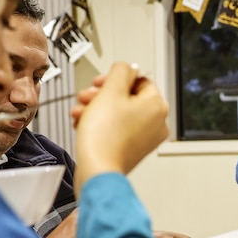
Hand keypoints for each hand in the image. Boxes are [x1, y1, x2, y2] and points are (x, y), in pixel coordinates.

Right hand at [71, 62, 168, 194]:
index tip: (99, 82)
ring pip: (120, 113)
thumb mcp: (110, 90)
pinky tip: (83, 124)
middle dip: (102, 95)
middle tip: (86, 97)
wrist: (98, 169)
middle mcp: (157, 122)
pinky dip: (101, 124)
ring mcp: (147, 138)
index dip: (115, 78)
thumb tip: (128, 67)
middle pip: (128, 97)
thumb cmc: (105, 135)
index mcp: (157, 105)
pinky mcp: (134, 149)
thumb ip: (121, 71)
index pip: (139, 80)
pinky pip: (118, 129)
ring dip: (97, 108)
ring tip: (80, 112)